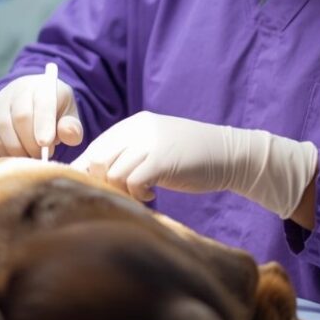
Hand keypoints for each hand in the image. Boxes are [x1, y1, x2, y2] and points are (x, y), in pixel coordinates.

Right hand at [0, 73, 83, 157]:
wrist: (33, 101)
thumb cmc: (55, 112)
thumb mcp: (69, 117)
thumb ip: (72, 127)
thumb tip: (69, 134)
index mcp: (44, 86)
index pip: (42, 103)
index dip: (43, 124)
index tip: (46, 144)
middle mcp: (19, 88)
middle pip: (21, 117)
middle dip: (32, 142)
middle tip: (42, 156)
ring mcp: (0, 100)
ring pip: (4, 128)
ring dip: (18, 149)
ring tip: (31, 156)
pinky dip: (4, 150)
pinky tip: (17, 154)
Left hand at [70, 111, 318, 217]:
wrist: (230, 154)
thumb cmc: (190, 157)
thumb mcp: (155, 147)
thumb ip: (128, 154)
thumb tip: (92, 174)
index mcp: (133, 124)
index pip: (95, 147)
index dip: (89, 171)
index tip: (97, 189)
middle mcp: (137, 129)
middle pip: (97, 160)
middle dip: (102, 184)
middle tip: (122, 193)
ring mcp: (149, 142)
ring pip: (112, 173)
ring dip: (123, 190)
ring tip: (142, 192)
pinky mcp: (161, 159)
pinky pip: (131, 182)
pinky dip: (137, 194)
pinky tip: (152, 194)